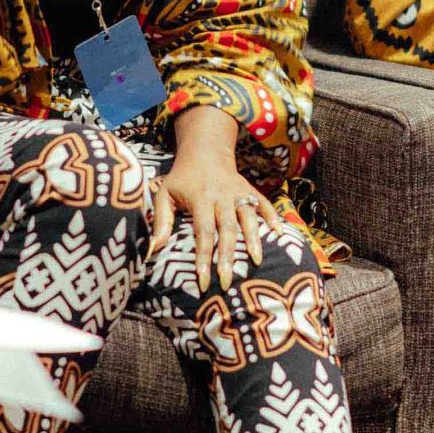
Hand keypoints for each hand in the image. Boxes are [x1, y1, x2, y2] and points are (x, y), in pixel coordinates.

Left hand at [150, 154, 274, 290]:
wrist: (205, 150)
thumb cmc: (182, 178)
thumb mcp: (164, 194)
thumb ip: (161, 221)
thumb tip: (153, 251)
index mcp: (200, 198)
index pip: (203, 231)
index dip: (203, 256)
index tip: (203, 281)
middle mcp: (221, 196)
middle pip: (227, 229)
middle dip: (227, 256)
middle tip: (227, 282)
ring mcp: (238, 193)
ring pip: (248, 217)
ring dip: (253, 239)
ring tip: (256, 261)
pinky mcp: (250, 191)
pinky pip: (264, 204)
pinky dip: (273, 218)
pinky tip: (280, 234)